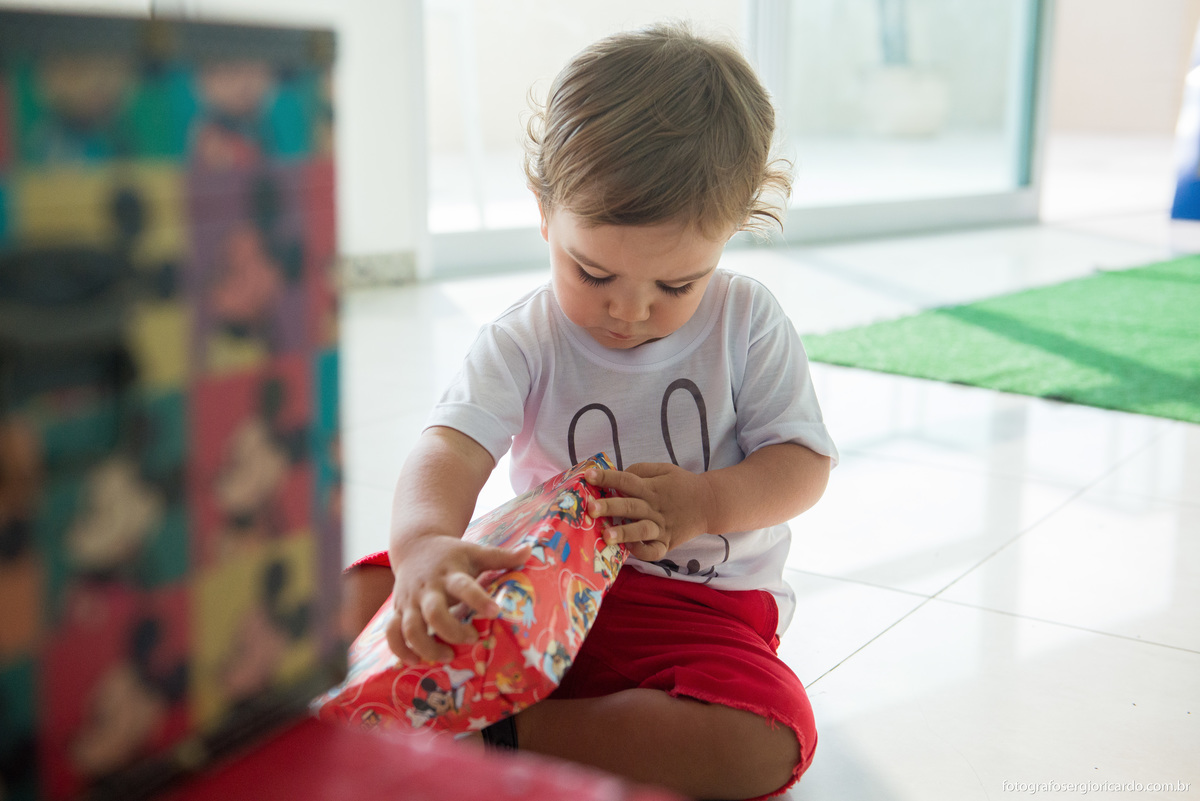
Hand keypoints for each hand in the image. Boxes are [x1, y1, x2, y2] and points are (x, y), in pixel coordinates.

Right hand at [385, 535, 531, 664]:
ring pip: (410, 628)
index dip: (479, 600)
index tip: (496, 612)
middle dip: (452, 631)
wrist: (415, 545)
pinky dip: (400, 650)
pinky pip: (391, 633)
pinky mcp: (396, 610)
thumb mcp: (475, 552)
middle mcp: (428, 588)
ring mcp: (410, 601)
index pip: (464, 587)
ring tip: (447, 656)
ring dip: (427, 646)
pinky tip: (415, 661)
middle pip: (434, 613)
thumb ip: (501, 557)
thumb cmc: (451, 554)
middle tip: (472, 639)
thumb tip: (529, 551)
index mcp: (450, 573)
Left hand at [584, 463, 714, 561]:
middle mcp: (655, 508)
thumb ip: (641, 470)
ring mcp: (661, 527)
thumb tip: (619, 474)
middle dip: (609, 507)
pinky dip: (642, 551)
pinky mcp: (667, 543)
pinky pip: (654, 551)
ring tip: (606, 535)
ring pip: (641, 530)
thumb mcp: (665, 470)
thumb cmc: (682, 485)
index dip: (607, 477)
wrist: (710, 504)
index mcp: (652, 488)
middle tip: (591, 508)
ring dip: (623, 532)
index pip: (627, 480)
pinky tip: (629, 548)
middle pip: (630, 506)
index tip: (588, 475)